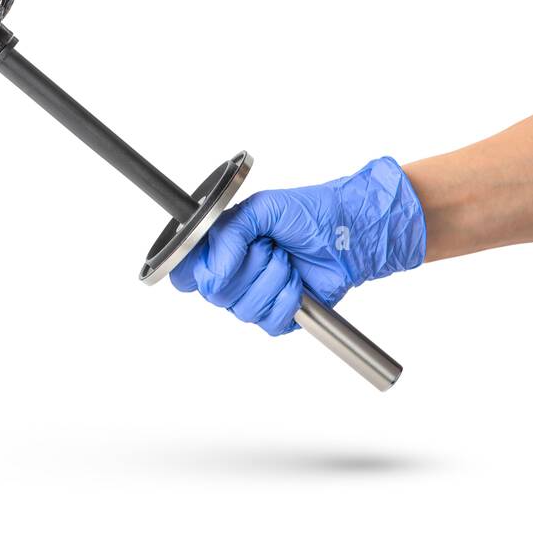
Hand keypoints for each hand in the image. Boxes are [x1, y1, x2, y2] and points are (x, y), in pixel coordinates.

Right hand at [169, 157, 425, 335]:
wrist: (349, 232)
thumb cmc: (308, 214)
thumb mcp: (260, 209)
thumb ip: (227, 234)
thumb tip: (214, 270)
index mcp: (218, 249)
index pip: (183, 275)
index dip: (197, 273)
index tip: (221, 259)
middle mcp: (231, 276)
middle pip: (215, 294)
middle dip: (248, 267)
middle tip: (269, 247)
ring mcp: (253, 297)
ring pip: (243, 309)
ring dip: (272, 281)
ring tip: (287, 261)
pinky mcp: (278, 316)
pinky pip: (269, 323)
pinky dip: (287, 300)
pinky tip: (298, 283)